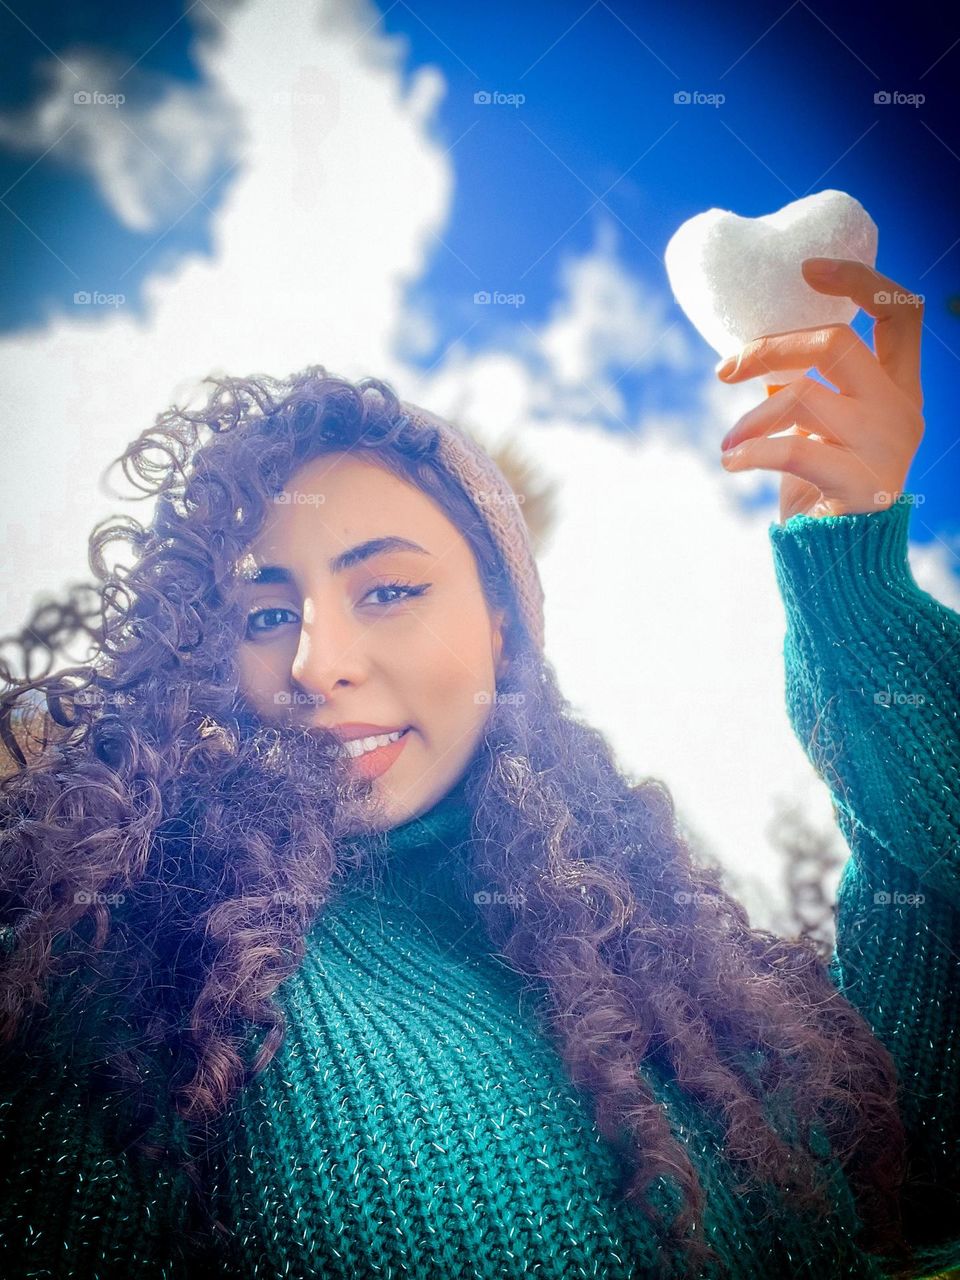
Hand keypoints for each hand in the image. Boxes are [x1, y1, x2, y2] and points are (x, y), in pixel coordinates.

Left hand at [715, 257, 924, 522]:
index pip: (902, 313)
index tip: (806, 269)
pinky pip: (794, 451)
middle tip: (724, 369)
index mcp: (898, 390)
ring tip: (728, 442)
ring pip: (805, 397)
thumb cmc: (820, 492)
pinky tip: (731, 463)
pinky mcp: (860, 486)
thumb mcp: (815, 429)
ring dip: (751, 416)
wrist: (838, 567)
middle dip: (770, 346)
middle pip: (838, 343)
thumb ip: (803, 384)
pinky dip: (752, 452)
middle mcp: (901, 412)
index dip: (859, 279)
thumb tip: (759, 345)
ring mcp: (886, 448)